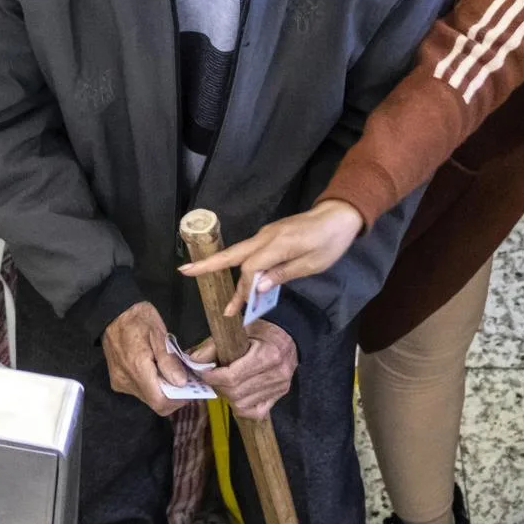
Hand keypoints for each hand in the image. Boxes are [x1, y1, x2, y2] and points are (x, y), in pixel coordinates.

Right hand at [103, 301, 193, 416]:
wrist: (112, 313)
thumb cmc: (138, 319)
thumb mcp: (158, 332)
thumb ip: (168, 359)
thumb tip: (181, 383)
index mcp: (137, 368)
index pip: (160, 402)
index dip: (178, 401)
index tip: (190, 389)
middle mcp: (127, 381)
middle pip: (155, 402)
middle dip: (173, 395)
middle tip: (186, 380)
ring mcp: (121, 383)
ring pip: (148, 398)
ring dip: (163, 390)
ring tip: (172, 372)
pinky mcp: (118, 381)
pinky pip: (140, 391)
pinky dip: (152, 385)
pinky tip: (157, 370)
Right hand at [179, 199, 365, 315]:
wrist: (338, 215)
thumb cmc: (330, 242)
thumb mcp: (313, 264)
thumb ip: (284, 273)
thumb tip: (258, 286)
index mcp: (279, 244)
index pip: (250, 268)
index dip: (243, 288)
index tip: (239, 308)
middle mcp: (267, 236)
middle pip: (233, 253)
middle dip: (209, 264)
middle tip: (184, 271)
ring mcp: (267, 234)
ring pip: (240, 253)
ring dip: (223, 267)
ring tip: (202, 278)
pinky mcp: (270, 235)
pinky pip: (250, 252)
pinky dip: (239, 265)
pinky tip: (239, 280)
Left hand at [195, 320, 297, 420]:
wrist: (287, 335)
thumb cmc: (262, 330)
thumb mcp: (238, 331)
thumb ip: (214, 345)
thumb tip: (194, 360)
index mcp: (268, 355)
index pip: (232, 377)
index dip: (213, 377)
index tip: (203, 372)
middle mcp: (277, 374)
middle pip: (236, 393)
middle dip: (218, 387)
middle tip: (211, 378)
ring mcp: (280, 387)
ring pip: (242, 404)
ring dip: (228, 396)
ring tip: (224, 384)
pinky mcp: (279, 395)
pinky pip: (255, 412)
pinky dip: (241, 406)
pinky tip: (237, 394)